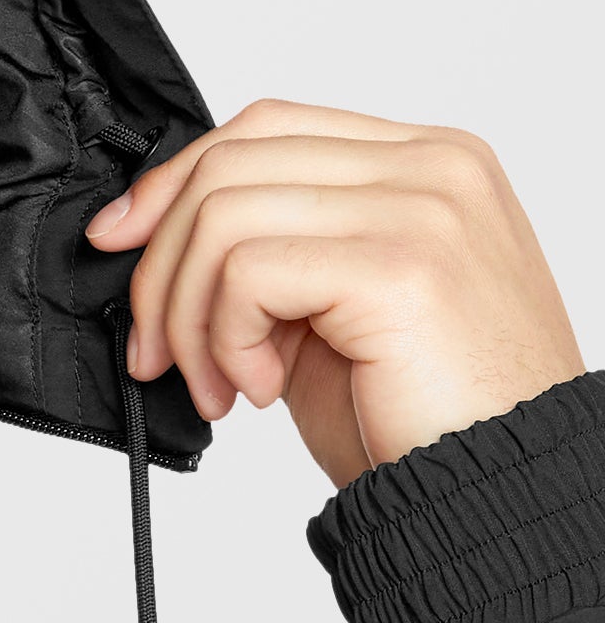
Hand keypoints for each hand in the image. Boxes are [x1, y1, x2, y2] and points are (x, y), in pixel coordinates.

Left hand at [84, 100, 585, 488]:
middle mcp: (434, 168)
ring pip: (224, 215)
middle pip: (232, 162)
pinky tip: (261, 389)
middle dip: (163, 265)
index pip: (267, 127)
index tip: (120, 242)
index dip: (174, 181)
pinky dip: (225, 338)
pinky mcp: (400, 265)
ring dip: (190, 316)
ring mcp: (424, 208)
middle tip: (157, 351)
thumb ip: (275, 252)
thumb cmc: (426, 418)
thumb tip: (151, 236)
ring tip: (220, 385)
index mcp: (426, 164)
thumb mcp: (334, 313)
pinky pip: (247, 271)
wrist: (502, 495)